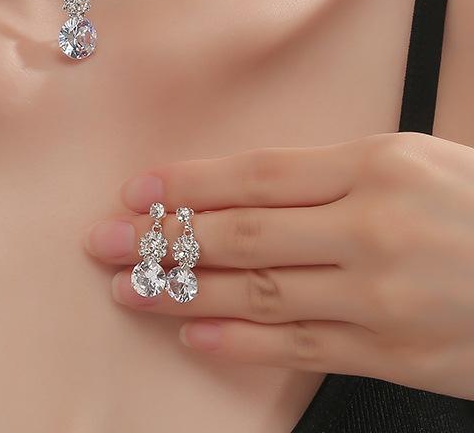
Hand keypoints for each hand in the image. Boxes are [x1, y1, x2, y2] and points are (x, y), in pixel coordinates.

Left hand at [84, 131, 473, 399]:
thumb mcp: (412, 160)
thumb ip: (330, 175)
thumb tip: (239, 192)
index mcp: (374, 165)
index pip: (256, 175)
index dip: (189, 184)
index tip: (135, 191)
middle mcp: (370, 227)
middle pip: (242, 234)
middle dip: (162, 239)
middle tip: (101, 241)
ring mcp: (380, 295)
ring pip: (258, 293)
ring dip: (181, 292)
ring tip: (125, 289)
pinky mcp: (393, 353)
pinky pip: (299, 348)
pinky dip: (238, 344)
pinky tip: (190, 336)